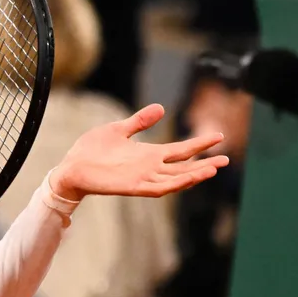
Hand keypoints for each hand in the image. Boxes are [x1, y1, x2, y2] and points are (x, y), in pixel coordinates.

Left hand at [48, 104, 228, 201]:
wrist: (71, 167)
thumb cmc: (91, 150)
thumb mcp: (118, 130)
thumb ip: (140, 121)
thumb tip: (161, 108)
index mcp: (148, 154)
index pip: (180, 150)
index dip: (199, 144)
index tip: (218, 136)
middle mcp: (149, 167)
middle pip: (183, 167)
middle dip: (204, 163)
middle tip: (226, 159)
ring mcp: (142, 178)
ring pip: (175, 179)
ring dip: (194, 175)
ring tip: (213, 169)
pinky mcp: (132, 187)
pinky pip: (158, 188)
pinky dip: (174, 184)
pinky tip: (188, 178)